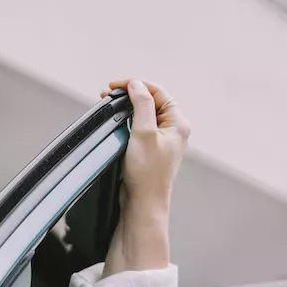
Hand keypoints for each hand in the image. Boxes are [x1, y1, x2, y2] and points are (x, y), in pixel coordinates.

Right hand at [101, 78, 189, 209]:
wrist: (144, 201)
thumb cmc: (147, 172)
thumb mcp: (144, 133)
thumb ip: (142, 105)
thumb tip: (137, 85)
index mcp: (178, 124)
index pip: (158, 92)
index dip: (136, 85)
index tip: (114, 86)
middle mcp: (173, 129)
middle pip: (150, 100)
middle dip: (129, 94)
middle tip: (107, 94)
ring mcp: (163, 138)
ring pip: (143, 112)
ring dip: (126, 106)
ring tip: (108, 104)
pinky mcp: (152, 146)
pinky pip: (139, 124)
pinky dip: (126, 118)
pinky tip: (114, 119)